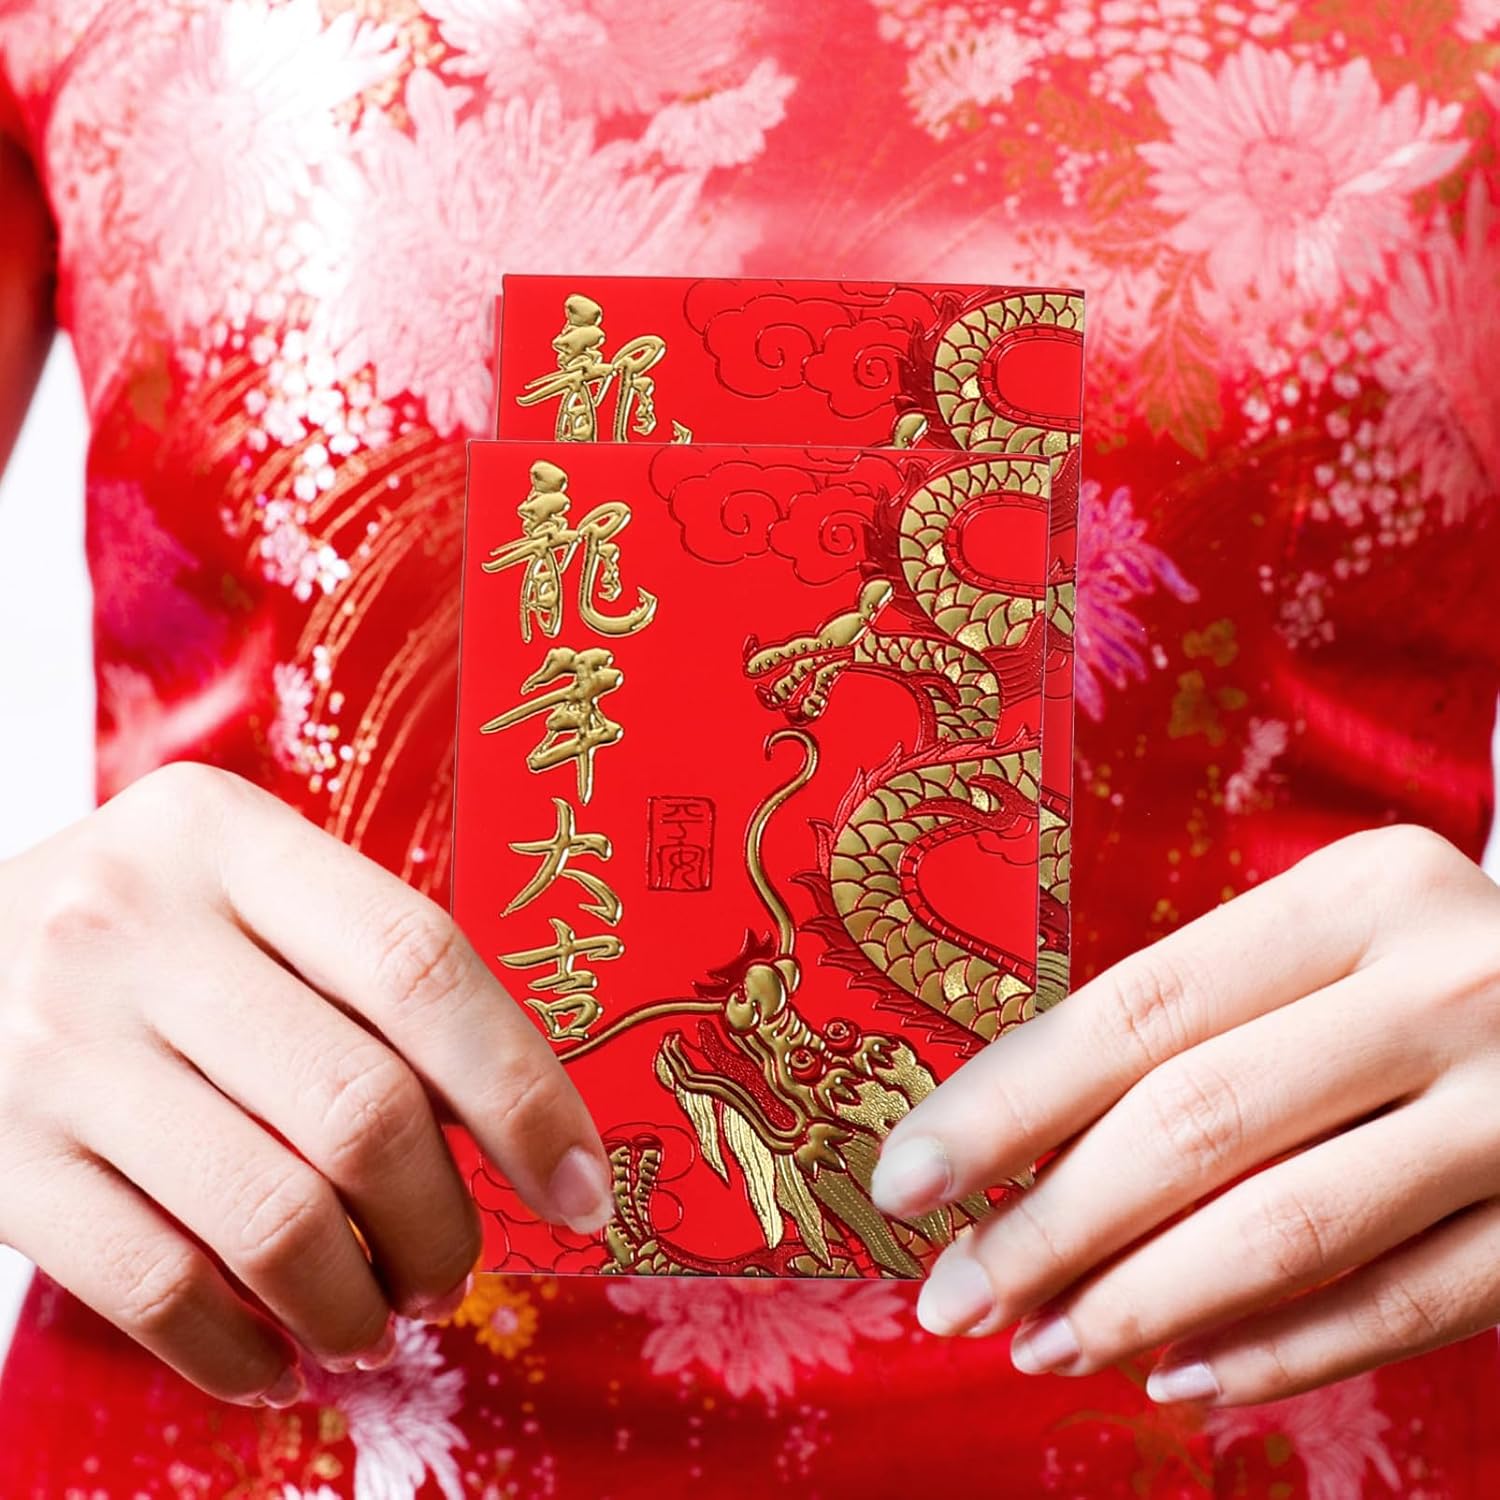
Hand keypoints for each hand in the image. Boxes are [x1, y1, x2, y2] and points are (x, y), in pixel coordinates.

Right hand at [0, 763, 611, 1407]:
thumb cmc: (142, 932)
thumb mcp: (239, 889)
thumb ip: (363, 971)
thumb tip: (515, 1123)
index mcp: (228, 835)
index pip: (421, 964)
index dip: (525, 1090)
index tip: (582, 1186)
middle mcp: (136, 926)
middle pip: (361, 1108)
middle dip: (442, 1223)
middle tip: (458, 1269)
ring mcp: (57, 1046)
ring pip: (273, 1218)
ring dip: (357, 1300)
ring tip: (378, 1316)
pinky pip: (158, 1289)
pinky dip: (243, 1351)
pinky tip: (278, 1358)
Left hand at [870, 824, 1499, 1406]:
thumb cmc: (1422, 973)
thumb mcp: (1326, 947)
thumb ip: (1196, 1025)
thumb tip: (1013, 1149)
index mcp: (1359, 895)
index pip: (1138, 1010)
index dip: (1007, 1103)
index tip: (904, 1181)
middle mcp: (1445, 987)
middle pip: (1197, 1122)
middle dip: (1050, 1226)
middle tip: (953, 1297)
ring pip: (1289, 1228)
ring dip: (1138, 1303)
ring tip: (1037, 1345)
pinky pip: (1402, 1310)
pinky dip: (1275, 1352)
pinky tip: (1174, 1374)